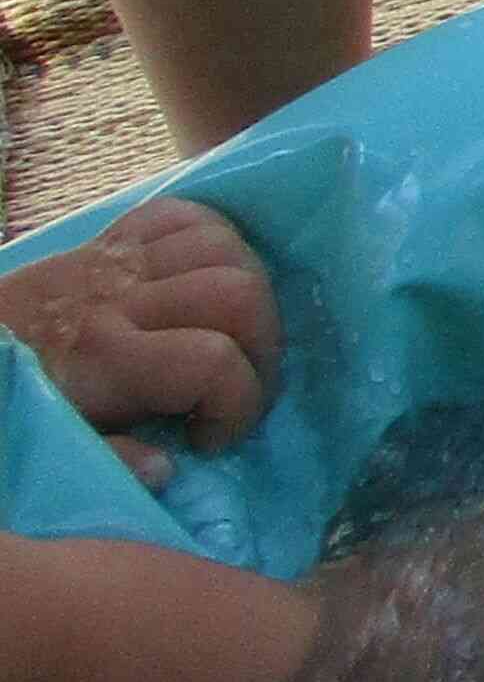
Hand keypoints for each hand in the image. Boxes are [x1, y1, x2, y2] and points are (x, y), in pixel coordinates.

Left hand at [0, 195, 276, 482]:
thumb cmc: (15, 401)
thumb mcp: (57, 443)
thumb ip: (114, 460)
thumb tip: (171, 467)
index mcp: (105, 357)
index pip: (214, 362)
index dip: (238, 406)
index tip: (212, 438)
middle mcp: (120, 298)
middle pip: (237, 292)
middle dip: (262, 346)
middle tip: (240, 384)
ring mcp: (117, 260)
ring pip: (224, 247)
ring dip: (248, 290)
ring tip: (232, 331)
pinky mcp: (111, 238)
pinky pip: (185, 214)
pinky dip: (214, 239)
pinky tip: (205, 279)